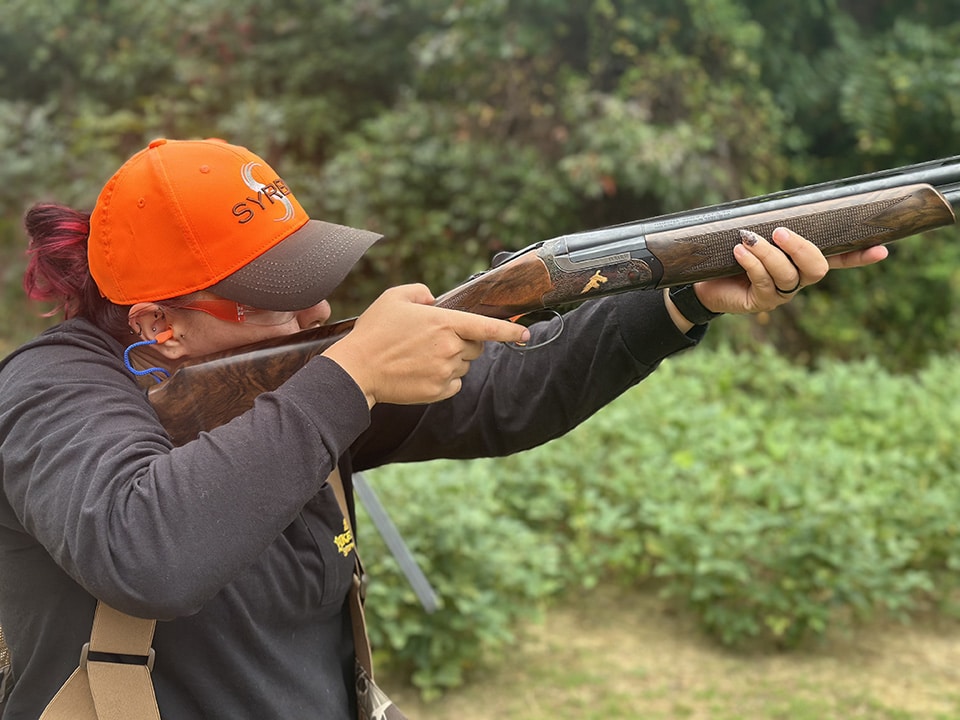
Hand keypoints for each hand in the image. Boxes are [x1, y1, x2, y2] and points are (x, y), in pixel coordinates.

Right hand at [323, 284, 529, 406]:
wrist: (357, 369)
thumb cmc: (374, 331)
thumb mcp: (394, 297)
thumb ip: (421, 292)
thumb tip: (435, 301)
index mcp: (444, 322)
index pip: (487, 327)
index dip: (509, 331)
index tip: (524, 334)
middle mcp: (450, 347)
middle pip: (476, 347)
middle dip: (464, 342)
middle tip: (437, 340)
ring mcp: (445, 371)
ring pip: (464, 364)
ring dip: (452, 359)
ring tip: (422, 356)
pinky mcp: (438, 391)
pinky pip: (455, 383)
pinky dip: (445, 377)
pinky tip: (422, 371)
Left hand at [675, 227, 887, 322]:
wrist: (702, 281)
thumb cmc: (731, 253)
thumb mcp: (754, 235)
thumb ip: (770, 223)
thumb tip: (776, 203)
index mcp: (801, 261)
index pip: (838, 258)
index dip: (859, 256)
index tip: (882, 249)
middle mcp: (796, 279)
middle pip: (817, 269)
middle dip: (802, 249)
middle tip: (781, 232)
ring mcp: (780, 293)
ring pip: (789, 276)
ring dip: (769, 255)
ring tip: (749, 239)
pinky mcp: (760, 302)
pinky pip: (763, 282)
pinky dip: (752, 264)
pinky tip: (739, 252)